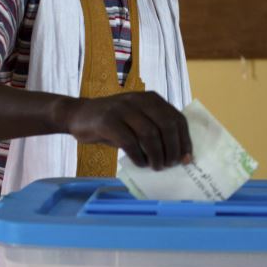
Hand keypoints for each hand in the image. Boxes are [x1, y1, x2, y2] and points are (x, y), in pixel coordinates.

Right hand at [60, 92, 192, 170]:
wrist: (79, 115)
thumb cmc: (113, 123)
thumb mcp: (136, 120)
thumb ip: (155, 130)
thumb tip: (177, 155)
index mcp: (151, 99)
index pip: (176, 118)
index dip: (184, 140)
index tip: (187, 158)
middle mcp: (139, 100)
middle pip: (166, 125)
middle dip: (173, 149)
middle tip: (171, 165)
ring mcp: (122, 109)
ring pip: (150, 134)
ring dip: (157, 155)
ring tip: (156, 167)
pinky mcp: (108, 121)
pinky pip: (129, 141)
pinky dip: (138, 156)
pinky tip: (139, 163)